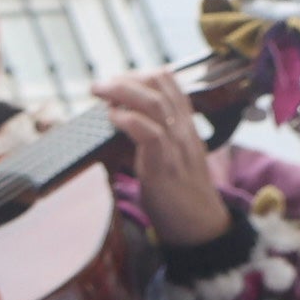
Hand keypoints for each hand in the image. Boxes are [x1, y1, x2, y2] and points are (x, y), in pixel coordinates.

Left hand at [89, 69, 231, 248]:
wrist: (200, 225)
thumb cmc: (178, 192)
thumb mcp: (168, 155)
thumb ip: (152, 135)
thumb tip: (119, 121)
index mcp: (184, 125)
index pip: (169, 83)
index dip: (139, 75)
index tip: (115, 81)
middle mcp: (183, 129)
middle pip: (160, 85)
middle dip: (126, 78)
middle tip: (99, 85)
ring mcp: (176, 146)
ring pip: (155, 104)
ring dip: (122, 92)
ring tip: (99, 93)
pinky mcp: (166, 166)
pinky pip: (151, 134)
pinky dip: (129, 121)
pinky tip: (113, 118)